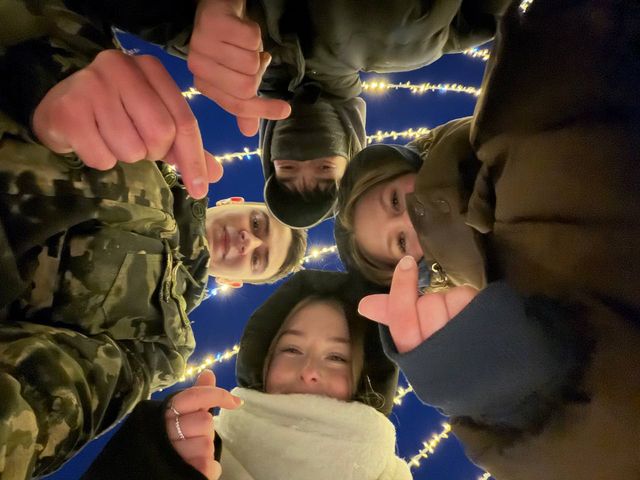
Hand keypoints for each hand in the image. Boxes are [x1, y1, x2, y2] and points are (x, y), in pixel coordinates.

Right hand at [32, 49, 221, 198]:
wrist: (57, 110)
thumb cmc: (113, 115)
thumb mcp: (151, 121)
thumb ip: (183, 145)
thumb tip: (215, 175)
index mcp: (149, 68)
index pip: (184, 121)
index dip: (194, 159)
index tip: (200, 189)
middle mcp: (121, 66)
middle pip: (161, 135)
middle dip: (152, 152)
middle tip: (134, 144)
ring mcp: (91, 84)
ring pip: (132, 149)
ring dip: (123, 156)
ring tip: (108, 138)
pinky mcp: (68, 110)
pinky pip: (103, 158)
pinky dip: (100, 160)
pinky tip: (89, 142)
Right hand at [165, 370, 241, 478]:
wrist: (152, 472)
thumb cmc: (172, 440)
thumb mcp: (181, 416)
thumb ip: (196, 396)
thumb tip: (208, 372)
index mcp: (164, 413)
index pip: (192, 396)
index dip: (216, 395)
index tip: (236, 402)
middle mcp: (163, 432)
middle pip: (204, 421)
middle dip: (205, 431)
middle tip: (194, 437)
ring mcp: (170, 454)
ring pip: (206, 445)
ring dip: (204, 451)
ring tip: (190, 454)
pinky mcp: (179, 474)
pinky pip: (207, 466)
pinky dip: (208, 468)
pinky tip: (196, 467)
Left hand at [188, 0, 290, 135]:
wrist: (219, 7)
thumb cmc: (229, 44)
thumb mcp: (235, 75)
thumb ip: (243, 103)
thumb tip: (249, 133)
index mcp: (204, 83)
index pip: (237, 105)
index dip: (263, 109)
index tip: (286, 110)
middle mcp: (198, 65)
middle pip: (246, 87)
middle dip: (259, 74)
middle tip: (256, 60)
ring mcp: (203, 43)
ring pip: (251, 63)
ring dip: (257, 51)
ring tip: (247, 44)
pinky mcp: (214, 22)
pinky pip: (252, 39)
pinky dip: (256, 34)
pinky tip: (245, 30)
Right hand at [358, 256, 478, 352]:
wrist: (493, 378)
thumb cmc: (446, 357)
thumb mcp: (415, 345)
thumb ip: (391, 319)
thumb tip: (365, 304)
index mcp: (414, 357)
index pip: (402, 321)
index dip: (401, 290)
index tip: (406, 263)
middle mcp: (436, 354)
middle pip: (425, 304)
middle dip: (430, 303)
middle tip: (440, 317)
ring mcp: (462, 344)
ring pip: (446, 299)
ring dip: (449, 302)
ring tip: (459, 321)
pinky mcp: (482, 332)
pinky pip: (466, 298)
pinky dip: (467, 300)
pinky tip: (472, 317)